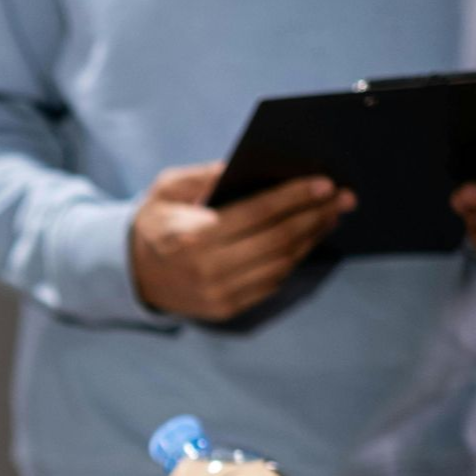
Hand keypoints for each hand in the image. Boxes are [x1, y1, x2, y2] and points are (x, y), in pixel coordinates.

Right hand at [131, 162, 355, 320]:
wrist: (132, 273)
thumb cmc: (156, 222)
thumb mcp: (170, 188)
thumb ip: (210, 175)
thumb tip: (259, 166)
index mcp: (193, 237)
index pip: (256, 214)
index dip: (294, 198)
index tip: (324, 183)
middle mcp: (209, 271)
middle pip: (277, 241)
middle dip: (314, 217)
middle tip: (343, 198)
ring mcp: (220, 295)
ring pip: (280, 265)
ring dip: (310, 239)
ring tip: (331, 216)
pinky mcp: (227, 309)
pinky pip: (271, 283)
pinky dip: (294, 260)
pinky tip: (308, 239)